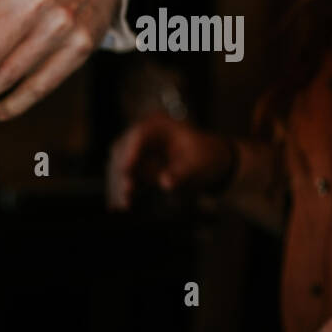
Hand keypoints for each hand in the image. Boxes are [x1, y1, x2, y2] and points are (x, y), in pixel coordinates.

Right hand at [107, 114, 233, 209]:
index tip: (125, 169)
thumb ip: (182, 173)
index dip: (130, 152)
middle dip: (121, 171)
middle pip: (122, 150)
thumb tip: (165, 183)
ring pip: (119, 166)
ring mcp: (136, 152)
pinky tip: (121, 205)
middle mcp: (143, 136)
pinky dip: (122, 191)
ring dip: (119, 184)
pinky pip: (124, 179)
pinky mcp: (136, 168)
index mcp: (159, 125)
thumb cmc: (206, 157)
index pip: (139, 134)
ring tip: (124, 204)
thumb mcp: (199, 164)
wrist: (211, 165)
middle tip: (127, 190)